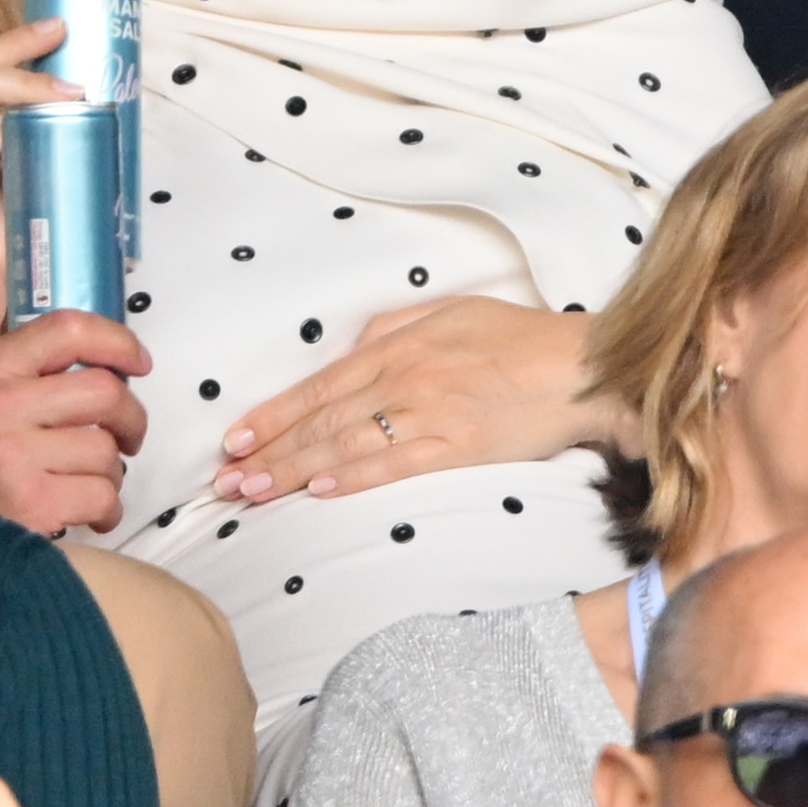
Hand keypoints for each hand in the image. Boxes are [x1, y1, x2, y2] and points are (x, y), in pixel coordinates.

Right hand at [0, 309, 150, 533]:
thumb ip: (20, 377)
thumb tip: (99, 367)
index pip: (68, 329)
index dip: (117, 342)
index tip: (137, 362)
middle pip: (104, 390)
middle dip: (130, 419)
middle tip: (126, 438)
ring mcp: (12, 454)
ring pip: (106, 450)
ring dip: (111, 475)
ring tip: (88, 487)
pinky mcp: (30, 503)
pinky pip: (102, 495)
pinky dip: (106, 510)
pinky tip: (88, 516)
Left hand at [212, 297, 624, 502]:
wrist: (581, 364)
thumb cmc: (516, 337)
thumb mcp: (447, 313)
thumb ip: (394, 331)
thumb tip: (353, 350)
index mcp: (396, 347)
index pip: (318, 387)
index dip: (272, 415)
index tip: (235, 439)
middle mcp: (403, 379)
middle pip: (321, 421)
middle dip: (269, 451)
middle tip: (227, 479)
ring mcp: (429, 414)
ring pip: (347, 445)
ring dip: (295, 471)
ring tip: (255, 493)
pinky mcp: (459, 446)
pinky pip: (395, 464)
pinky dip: (353, 478)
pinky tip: (319, 491)